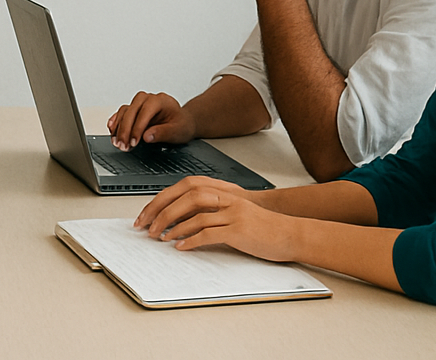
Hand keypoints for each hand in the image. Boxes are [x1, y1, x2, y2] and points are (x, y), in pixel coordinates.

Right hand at [107, 91, 196, 150]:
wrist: (182, 122)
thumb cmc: (181, 124)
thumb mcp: (178, 131)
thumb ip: (163, 133)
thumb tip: (147, 136)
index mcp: (160, 100)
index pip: (144, 111)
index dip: (137, 127)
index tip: (134, 142)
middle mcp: (148, 99)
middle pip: (131, 111)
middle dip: (125, 130)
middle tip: (124, 145)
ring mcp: (139, 103)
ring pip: (124, 111)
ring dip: (119, 128)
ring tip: (118, 143)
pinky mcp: (134, 109)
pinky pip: (121, 113)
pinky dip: (116, 122)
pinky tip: (112, 131)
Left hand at [133, 176, 296, 261]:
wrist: (289, 232)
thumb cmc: (261, 225)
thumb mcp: (233, 210)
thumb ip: (210, 210)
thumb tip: (179, 218)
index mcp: (221, 191)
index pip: (182, 188)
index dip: (161, 200)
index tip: (146, 214)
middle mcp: (225, 198)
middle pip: (185, 198)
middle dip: (161, 212)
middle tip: (147, 227)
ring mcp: (232, 213)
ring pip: (195, 215)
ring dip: (174, 227)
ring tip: (161, 238)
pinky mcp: (239, 230)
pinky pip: (209, 233)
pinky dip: (192, 240)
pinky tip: (181, 246)